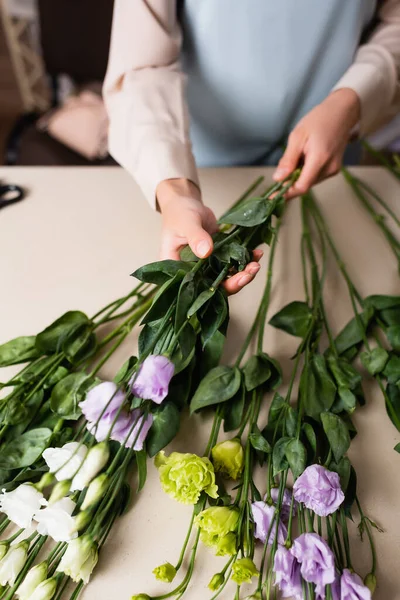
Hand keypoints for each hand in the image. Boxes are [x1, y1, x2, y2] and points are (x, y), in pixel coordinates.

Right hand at [156, 178, 261, 293]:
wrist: (185, 203)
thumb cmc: (178, 214)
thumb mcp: (185, 223)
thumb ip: (195, 237)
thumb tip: (206, 252)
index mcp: (178, 270)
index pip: (199, 288)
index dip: (218, 289)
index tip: (235, 281)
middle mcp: (193, 273)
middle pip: (217, 286)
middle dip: (237, 281)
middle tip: (251, 270)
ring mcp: (207, 266)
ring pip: (227, 276)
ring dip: (244, 272)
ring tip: (256, 262)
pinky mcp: (218, 257)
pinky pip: (232, 263)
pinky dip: (245, 259)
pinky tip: (256, 253)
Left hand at [273, 88, 360, 198]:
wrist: (342, 112)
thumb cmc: (318, 120)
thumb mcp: (297, 136)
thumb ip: (288, 160)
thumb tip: (278, 179)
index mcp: (320, 159)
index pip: (302, 186)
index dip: (286, 194)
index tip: (272, 197)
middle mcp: (329, 168)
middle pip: (305, 185)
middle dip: (291, 182)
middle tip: (283, 167)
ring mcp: (334, 170)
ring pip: (309, 181)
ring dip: (298, 175)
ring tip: (298, 155)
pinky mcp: (334, 169)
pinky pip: (315, 176)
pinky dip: (306, 172)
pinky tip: (306, 157)